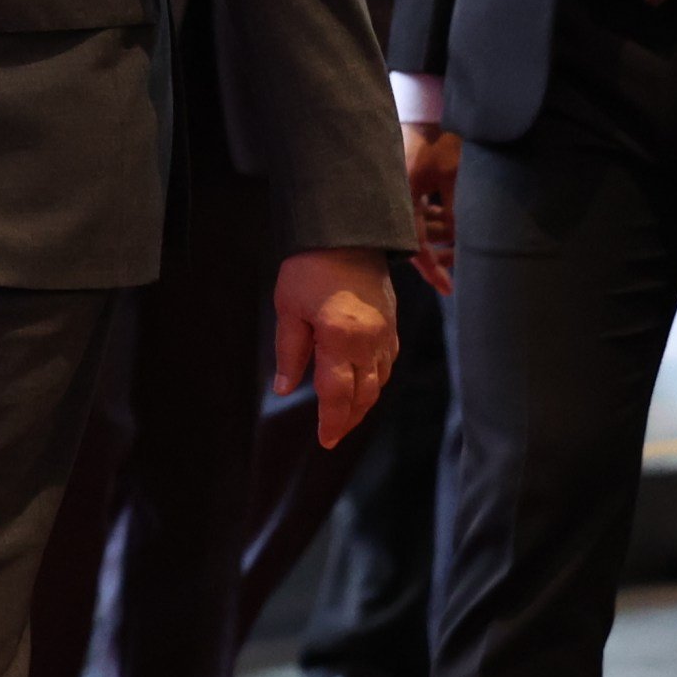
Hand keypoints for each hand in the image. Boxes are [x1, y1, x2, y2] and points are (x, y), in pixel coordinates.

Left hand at [273, 247, 400, 448]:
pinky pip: (386, 365)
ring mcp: (385, 335)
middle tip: (333, 436)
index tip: (325, 440)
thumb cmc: (310, 269)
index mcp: (339, 338)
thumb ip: (289, 353)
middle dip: (348, 419)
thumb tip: (284, 388)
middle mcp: (368, 341)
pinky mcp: (392, 327)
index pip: (337, 393)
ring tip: (345, 418)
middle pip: (363, 394)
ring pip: (378, 383)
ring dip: (363, 404)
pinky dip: (375, 382)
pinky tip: (362, 388)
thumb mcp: (288, 310)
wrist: (349, 236)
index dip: (331, 420)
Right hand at [402, 124, 460, 297]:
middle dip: (438, 255)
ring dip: (441, 236)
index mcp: (400, 200)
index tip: (448, 289)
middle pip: (417, 240)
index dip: (432, 270)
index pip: (415, 246)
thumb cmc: (439, 137)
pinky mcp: (409, 185)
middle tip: (459, 269)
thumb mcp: (452, 173)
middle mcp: (397, 201)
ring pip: (422, 227)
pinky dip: (438, 220)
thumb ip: (456, 208)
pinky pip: (422, 212)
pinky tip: (454, 223)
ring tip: (462, 246)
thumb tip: (461, 237)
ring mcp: (402, 193)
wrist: (428, 107)